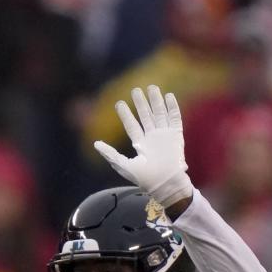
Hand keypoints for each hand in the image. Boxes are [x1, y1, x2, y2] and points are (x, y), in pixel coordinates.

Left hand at [93, 85, 192, 207]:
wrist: (165, 183)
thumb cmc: (144, 178)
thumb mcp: (124, 165)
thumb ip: (110, 154)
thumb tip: (95, 143)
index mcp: (140, 145)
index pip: (132, 126)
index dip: (125, 114)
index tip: (118, 103)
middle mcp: (152, 139)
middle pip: (146, 116)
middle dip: (140, 103)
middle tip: (135, 90)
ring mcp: (164, 136)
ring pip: (159, 114)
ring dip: (155, 101)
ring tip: (151, 87)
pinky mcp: (176, 136)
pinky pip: (175, 118)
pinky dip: (172, 107)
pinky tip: (168, 96)